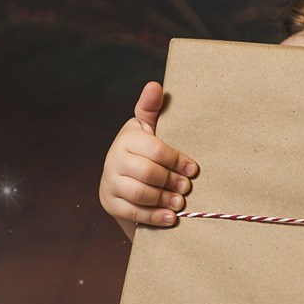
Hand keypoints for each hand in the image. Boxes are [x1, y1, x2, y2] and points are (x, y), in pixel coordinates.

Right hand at [100, 81, 199, 238]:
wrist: (123, 178)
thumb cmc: (144, 150)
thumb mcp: (149, 128)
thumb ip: (151, 107)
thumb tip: (155, 85)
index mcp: (127, 137)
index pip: (154, 150)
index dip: (176, 160)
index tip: (194, 169)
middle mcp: (114, 158)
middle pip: (148, 173)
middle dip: (171, 182)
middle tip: (187, 188)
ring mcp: (110, 181)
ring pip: (140, 193)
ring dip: (164, 199)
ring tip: (180, 203)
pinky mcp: (110, 202)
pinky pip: (133, 212)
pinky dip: (155, 216)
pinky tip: (171, 218)